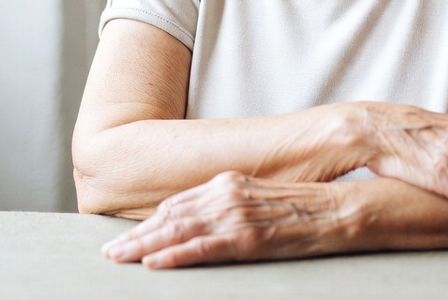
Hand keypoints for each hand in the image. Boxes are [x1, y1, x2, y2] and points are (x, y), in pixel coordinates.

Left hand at [102, 171, 343, 268]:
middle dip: (136, 235)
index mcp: (228, 182)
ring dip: (144, 246)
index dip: (149, 222)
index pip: (177, 204)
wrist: (340, 208)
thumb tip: (204, 223)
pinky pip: (203, 248)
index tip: (126, 236)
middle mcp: (227, 192)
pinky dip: (174, 256)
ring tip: (118, 258)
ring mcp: (236, 213)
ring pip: (178, 230)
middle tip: (108, 252)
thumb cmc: (304, 209)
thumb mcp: (261, 201)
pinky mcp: (248, 236)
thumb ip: (231, 207)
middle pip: (170, 216)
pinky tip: (154, 264)